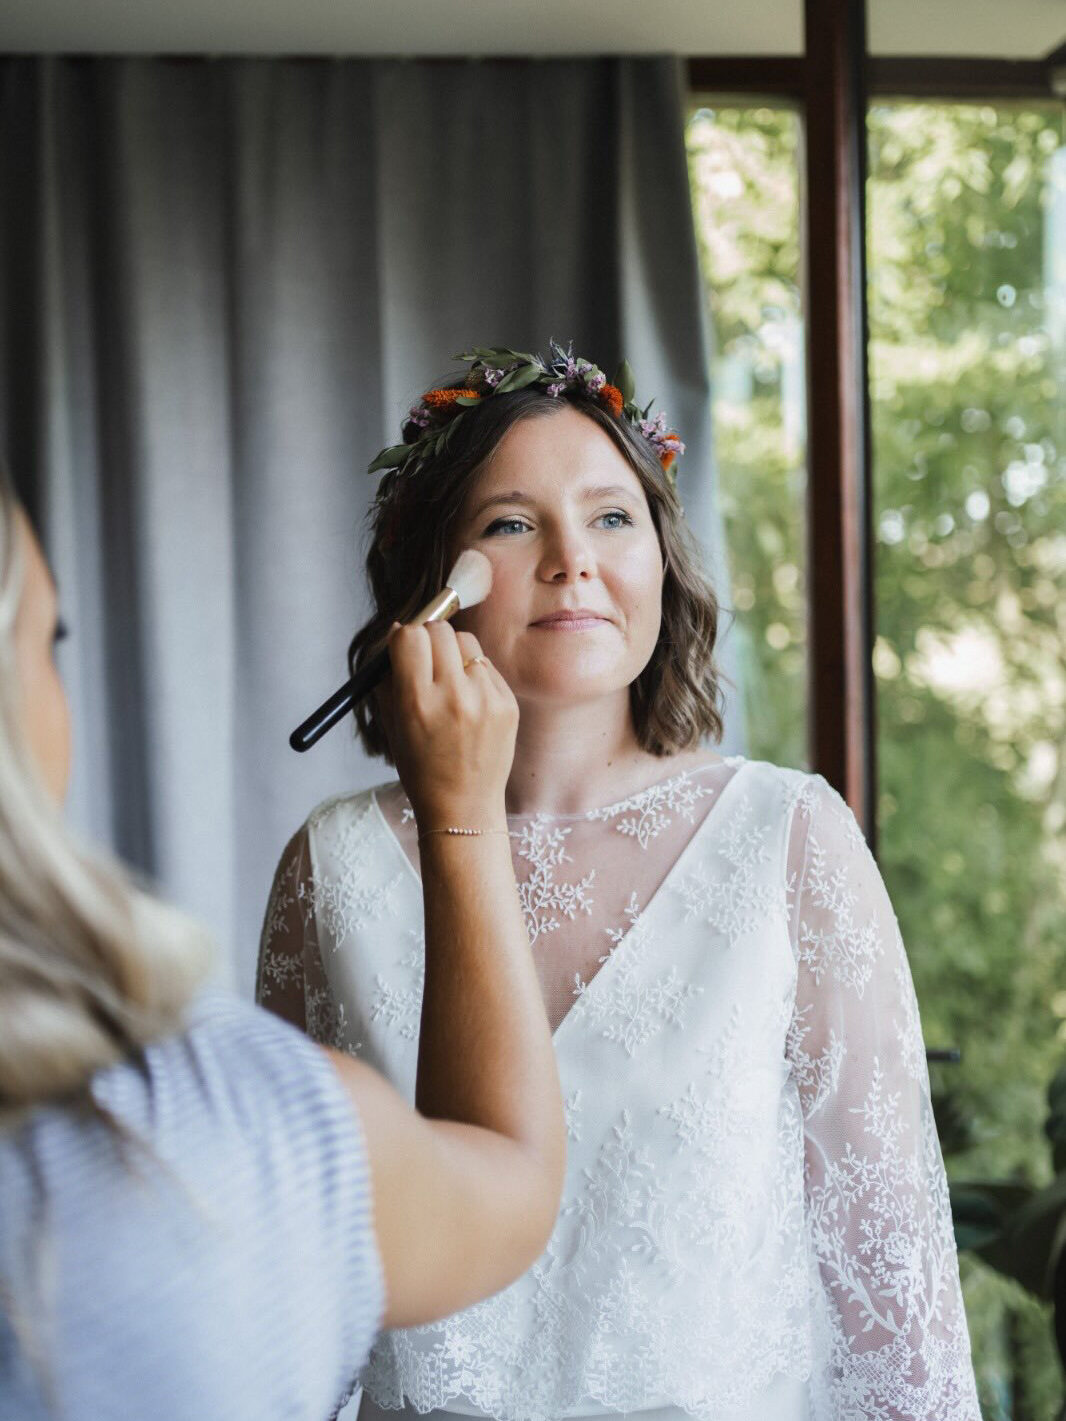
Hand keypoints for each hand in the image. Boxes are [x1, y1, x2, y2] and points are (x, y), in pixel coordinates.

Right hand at [375, 622, 517, 831]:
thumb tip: (398, 631)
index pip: (410, 636)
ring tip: (450, 682)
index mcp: (418, 702)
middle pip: (440, 630)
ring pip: (467, 641)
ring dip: (454, 652)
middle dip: (428, 638)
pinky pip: (487, 666)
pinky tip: (470, 703)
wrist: (463, 806)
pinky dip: (475, 675)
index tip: (404, 648)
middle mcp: (454, 696)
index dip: (403, 638)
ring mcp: (486, 699)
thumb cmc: (421, 767)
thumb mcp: (392, 724)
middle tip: (427, 658)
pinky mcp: (508, 703)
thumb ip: (390, 676)